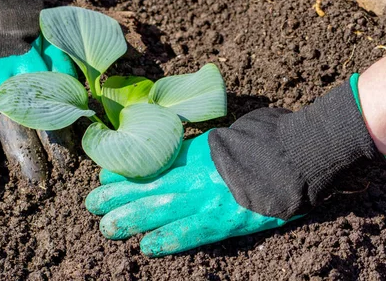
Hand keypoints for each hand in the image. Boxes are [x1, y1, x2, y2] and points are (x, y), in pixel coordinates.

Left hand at [86, 76, 381, 256]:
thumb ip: (195, 147)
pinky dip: (166, 241)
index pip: (149, 163)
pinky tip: (146, 248)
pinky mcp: (221, 220)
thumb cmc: (260, 141)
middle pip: (146, 186)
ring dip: (130, 220)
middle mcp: (192, 175)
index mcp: (192, 151)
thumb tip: (176, 151)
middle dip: (116, 196)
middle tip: (91, 204)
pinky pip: (189, 234)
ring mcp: (205, 199)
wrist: (293, 157)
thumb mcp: (221, 137)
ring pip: (158, 210)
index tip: (104, 176)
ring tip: (106, 228)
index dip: (124, 172)